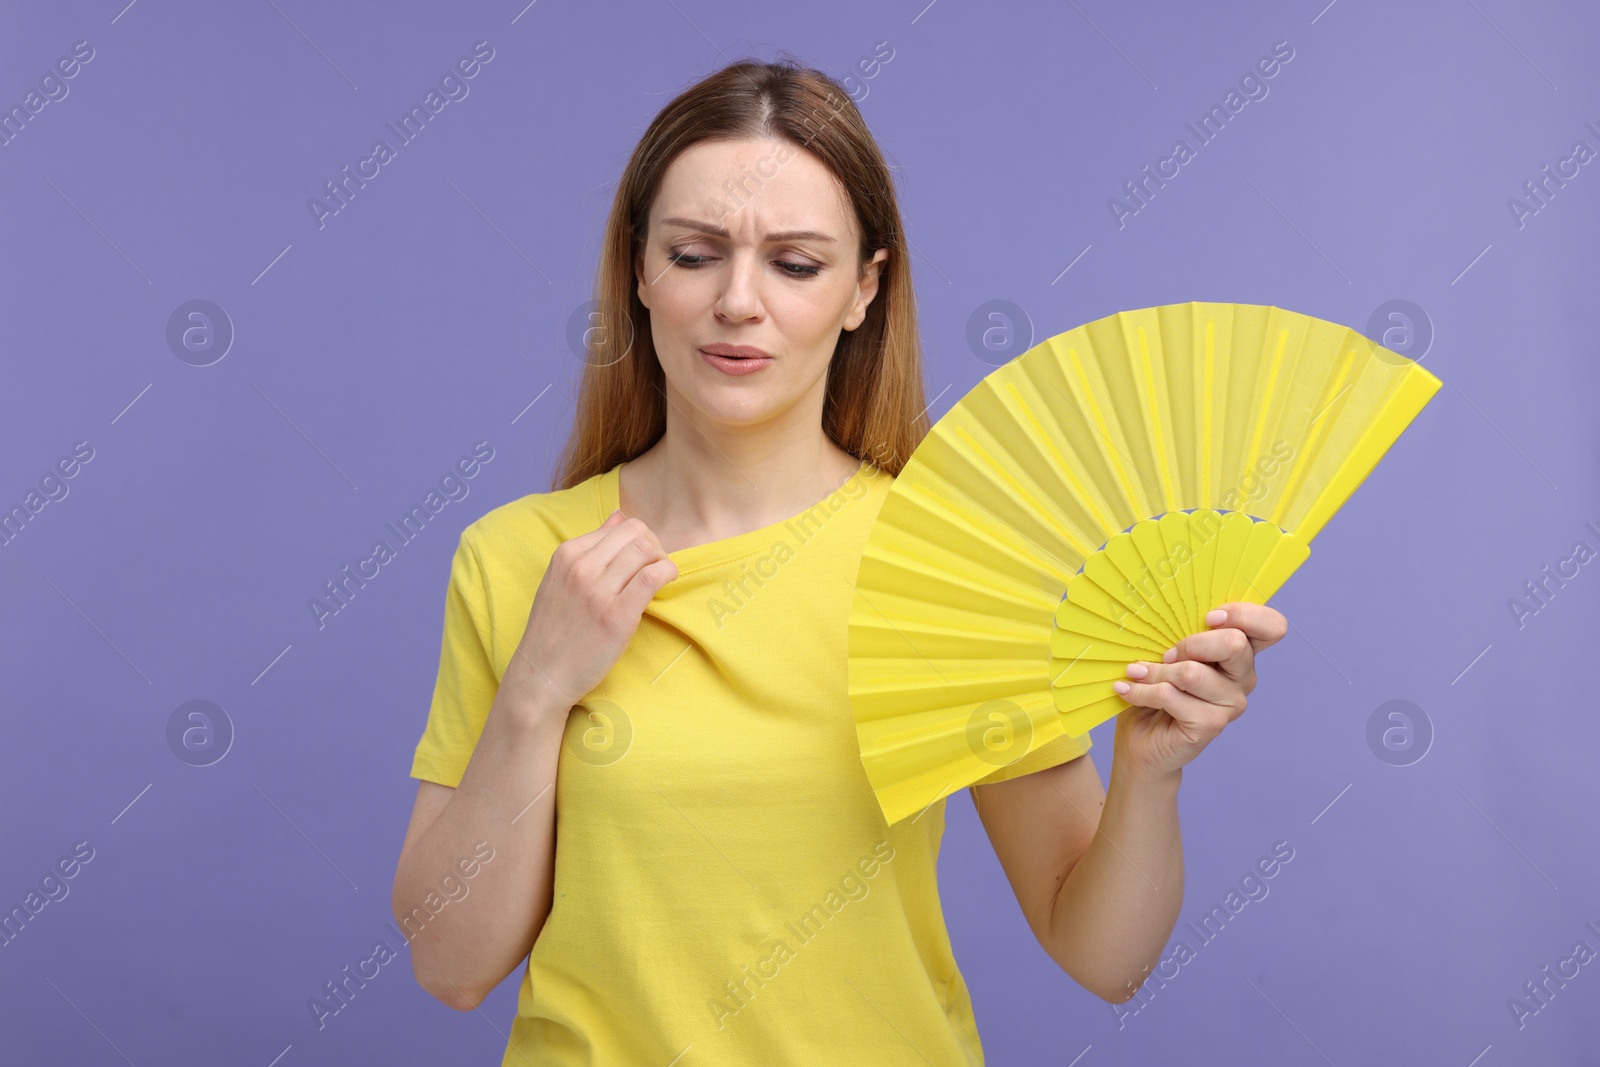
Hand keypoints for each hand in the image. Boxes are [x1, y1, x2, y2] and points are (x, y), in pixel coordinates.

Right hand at [502, 509, 677, 719]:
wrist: (542, 675)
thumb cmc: (555, 630)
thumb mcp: (562, 579)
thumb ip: (591, 547)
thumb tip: (618, 516)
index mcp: (567, 554)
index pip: (619, 526)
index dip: (640, 539)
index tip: (643, 559)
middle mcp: (581, 567)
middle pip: (636, 533)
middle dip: (654, 545)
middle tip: (656, 567)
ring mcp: (598, 591)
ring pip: (646, 550)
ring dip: (662, 560)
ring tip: (660, 578)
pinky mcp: (616, 616)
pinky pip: (652, 577)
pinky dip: (667, 573)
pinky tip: (666, 583)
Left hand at [1110, 602, 1287, 779]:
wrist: (1141, 740)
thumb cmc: (1155, 688)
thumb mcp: (1168, 651)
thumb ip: (1181, 633)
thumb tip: (1166, 612)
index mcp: (1241, 652)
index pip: (1272, 627)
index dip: (1244, 615)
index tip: (1209, 617)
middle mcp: (1244, 678)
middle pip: (1235, 643)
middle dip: (1191, 643)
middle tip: (1165, 655)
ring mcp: (1230, 704)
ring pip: (1192, 672)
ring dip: (1156, 672)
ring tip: (1137, 674)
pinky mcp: (1210, 725)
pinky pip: (1171, 695)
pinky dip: (1142, 691)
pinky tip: (1128, 692)